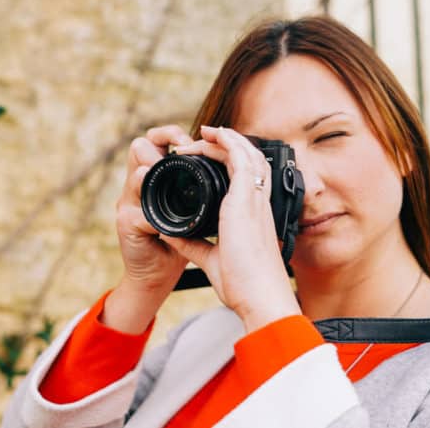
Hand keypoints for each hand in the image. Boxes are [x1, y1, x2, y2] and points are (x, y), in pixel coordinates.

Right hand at [115, 125, 193, 294]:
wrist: (157, 276)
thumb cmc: (177, 244)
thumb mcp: (194, 211)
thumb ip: (206, 189)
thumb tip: (234, 167)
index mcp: (156, 179)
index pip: (156, 141)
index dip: (173, 134)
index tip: (195, 139)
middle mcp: (138, 186)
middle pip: (139, 147)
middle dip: (159, 142)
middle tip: (184, 149)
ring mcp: (128, 204)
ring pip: (136, 175)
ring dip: (152, 172)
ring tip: (171, 177)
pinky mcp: (126, 224)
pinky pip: (138, 213)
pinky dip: (154, 214)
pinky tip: (166, 219)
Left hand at [162, 126, 300, 331]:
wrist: (258, 297)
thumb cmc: (244, 284)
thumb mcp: (211, 258)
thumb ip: (193, 244)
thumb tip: (170, 233)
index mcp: (253, 215)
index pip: (247, 177)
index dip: (230, 161)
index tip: (206, 156)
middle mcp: (258, 203)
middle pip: (250, 159)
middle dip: (228, 144)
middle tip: (203, 139)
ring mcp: (255, 200)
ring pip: (247, 154)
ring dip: (226, 139)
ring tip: (206, 131)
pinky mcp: (247, 199)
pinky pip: (241, 159)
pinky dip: (228, 143)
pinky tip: (214, 135)